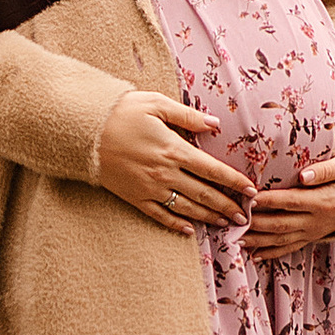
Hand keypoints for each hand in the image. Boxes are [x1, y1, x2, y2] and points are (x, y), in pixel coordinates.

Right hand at [97, 90, 258, 236]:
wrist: (83, 131)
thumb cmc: (121, 112)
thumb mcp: (156, 104)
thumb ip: (188, 116)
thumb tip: (215, 124)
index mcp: (174, 149)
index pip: (212, 170)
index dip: (234, 181)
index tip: (251, 191)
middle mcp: (165, 173)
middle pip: (204, 194)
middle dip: (227, 205)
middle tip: (245, 217)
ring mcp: (149, 188)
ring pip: (186, 208)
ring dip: (208, 216)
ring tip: (225, 223)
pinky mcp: (134, 197)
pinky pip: (159, 216)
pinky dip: (176, 224)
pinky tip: (189, 230)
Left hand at [243, 147, 334, 262]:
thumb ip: (326, 170)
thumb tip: (304, 175)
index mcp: (324, 201)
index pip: (292, 201)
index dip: (270, 201)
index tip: (250, 198)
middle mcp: (318, 220)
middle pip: (282, 224)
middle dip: (256, 224)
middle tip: (234, 221)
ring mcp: (315, 231)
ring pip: (283, 239)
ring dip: (259, 241)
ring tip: (236, 240)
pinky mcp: (313, 236)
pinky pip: (291, 247)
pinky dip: (272, 253)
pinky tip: (255, 255)